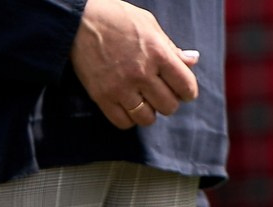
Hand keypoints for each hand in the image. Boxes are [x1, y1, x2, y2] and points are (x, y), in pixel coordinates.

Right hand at [72, 0, 197, 130]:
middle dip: (168, 102)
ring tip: (143, 100)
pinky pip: (123, 122)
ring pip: (147, 118)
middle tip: (160, 93)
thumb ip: (171, 47)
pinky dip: (129, 119)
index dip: (187, 91)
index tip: (182, 90)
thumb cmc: (117, 19)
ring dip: (149, 112)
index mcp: (158, 53)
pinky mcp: (102, 97)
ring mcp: (121, 87)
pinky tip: (128, 106)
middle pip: (168, 106)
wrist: (79, 21)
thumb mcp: (150, 25)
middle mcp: (141, 73)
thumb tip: (193, 60)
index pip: (186, 87)